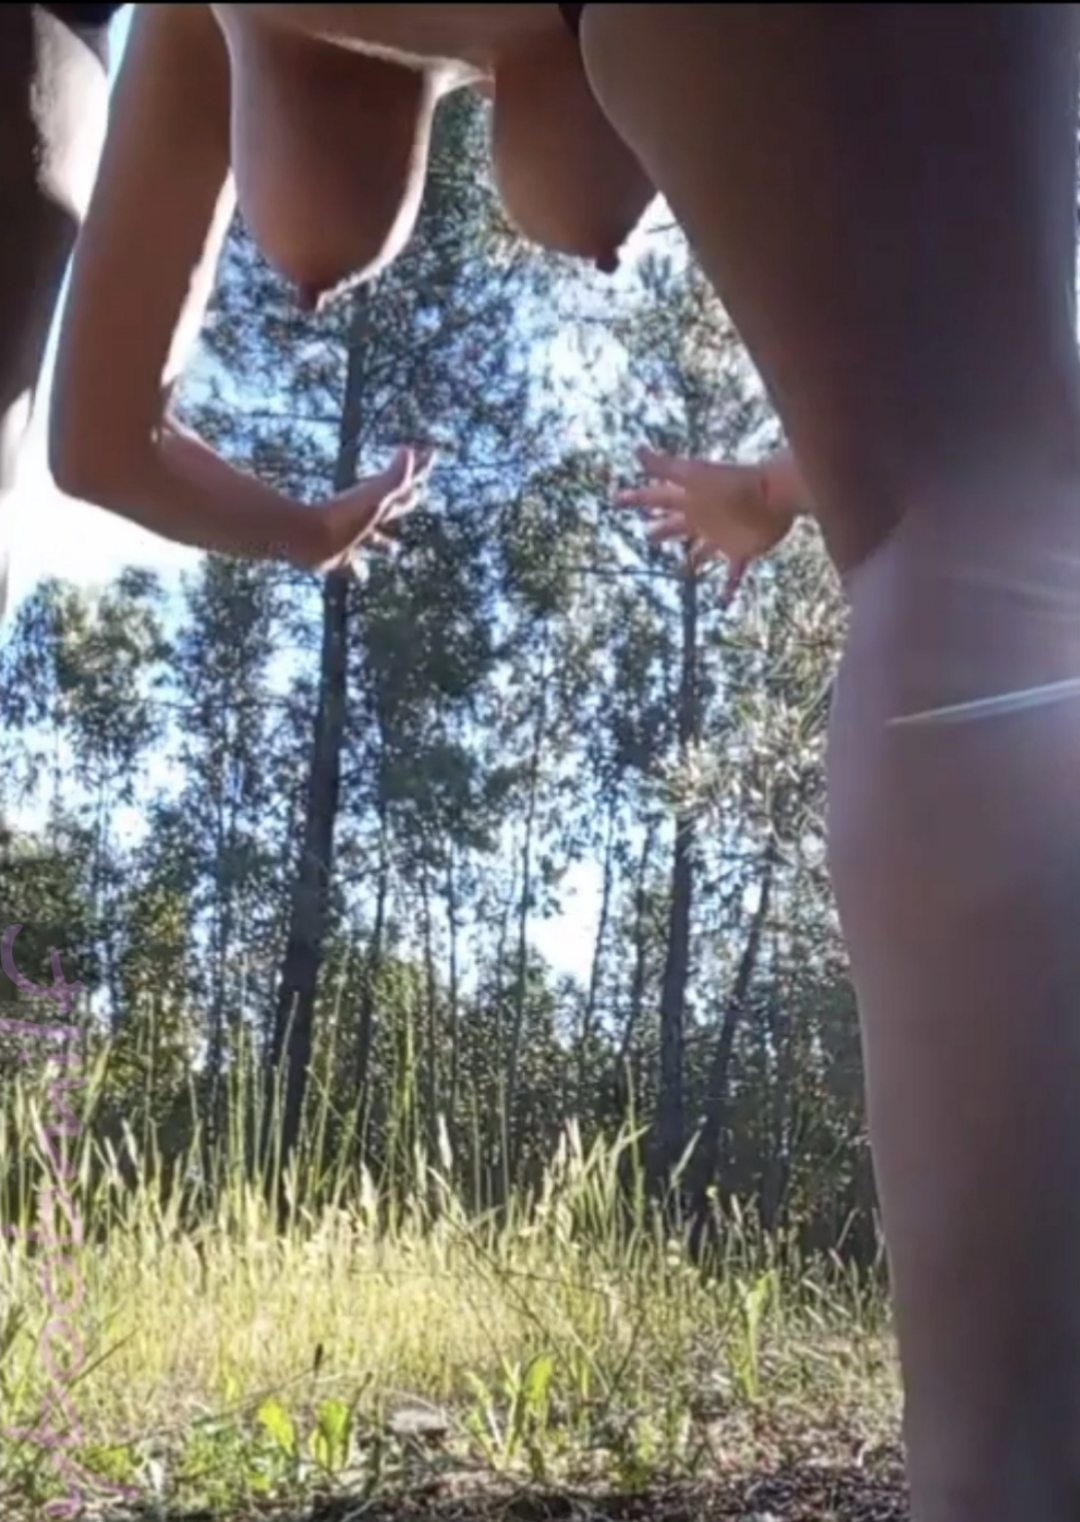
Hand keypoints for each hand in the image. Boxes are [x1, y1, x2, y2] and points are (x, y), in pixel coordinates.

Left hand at [304, 446, 434, 573]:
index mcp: (375, 503)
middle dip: (404, 503)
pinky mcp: (334, 558)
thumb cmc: (340, 518)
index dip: (418, 471)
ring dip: (383, 543)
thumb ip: (394, 478)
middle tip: (417, 496)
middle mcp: (362, 517)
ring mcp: (348, 537)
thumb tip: (409, 450)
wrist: (300, 536)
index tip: (430, 455)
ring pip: (371, 539)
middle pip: (389, 509)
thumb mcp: (375, 499)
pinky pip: (352, 565)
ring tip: (393, 550)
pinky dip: (359, 569)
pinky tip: (361, 574)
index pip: (403, 485)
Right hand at [615, 446, 797, 606]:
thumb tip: (637, 450)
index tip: (617, 499)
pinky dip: (728, 588)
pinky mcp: (741, 551)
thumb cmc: (734, 483)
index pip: (657, 498)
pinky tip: (724, 602)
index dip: (637, 499)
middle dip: (662, 530)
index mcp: (689, 501)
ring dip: (691, 560)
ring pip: (701, 551)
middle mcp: (703, 519)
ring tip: (682, 571)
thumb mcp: (694, 475)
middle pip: (676, 526)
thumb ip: (665, 467)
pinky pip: (732, 573)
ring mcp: (722, 536)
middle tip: (648, 535)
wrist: (774, 494)